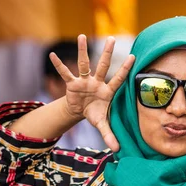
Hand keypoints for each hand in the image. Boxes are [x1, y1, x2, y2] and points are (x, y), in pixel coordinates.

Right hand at [49, 34, 134, 150]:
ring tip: (82, 36)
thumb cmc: (95, 113)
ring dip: (82, 51)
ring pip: (84, 64)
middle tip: (111, 37)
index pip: (118, 79)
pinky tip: (53, 55)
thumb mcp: (102, 124)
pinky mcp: (72, 84)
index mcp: (107, 91)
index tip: (133, 57)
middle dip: (107, 53)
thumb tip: (118, 150)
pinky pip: (65, 73)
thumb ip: (110, 135)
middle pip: (103, 66)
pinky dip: (59, 65)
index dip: (125, 69)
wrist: (81, 111)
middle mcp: (97, 82)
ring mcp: (85, 81)